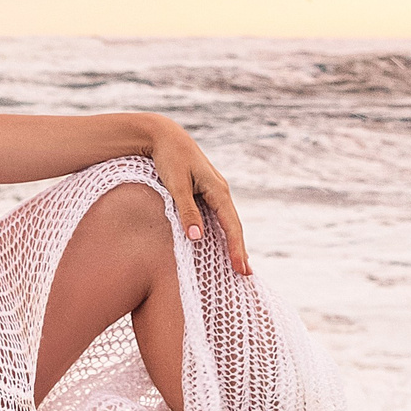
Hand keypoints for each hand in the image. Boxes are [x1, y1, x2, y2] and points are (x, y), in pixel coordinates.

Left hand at [147, 120, 253, 273]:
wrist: (164, 135)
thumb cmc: (169, 159)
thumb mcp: (176, 185)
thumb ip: (186, 211)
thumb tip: (197, 238)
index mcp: (218, 190)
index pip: (231, 225)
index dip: (236, 248)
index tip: (241, 268)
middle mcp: (221, 191)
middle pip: (234, 225)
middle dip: (239, 250)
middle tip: (245, 274)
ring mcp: (215, 190)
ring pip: (227, 221)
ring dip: (233, 242)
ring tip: (238, 264)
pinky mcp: (206, 191)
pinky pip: (218, 215)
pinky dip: (224, 231)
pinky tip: (223, 241)